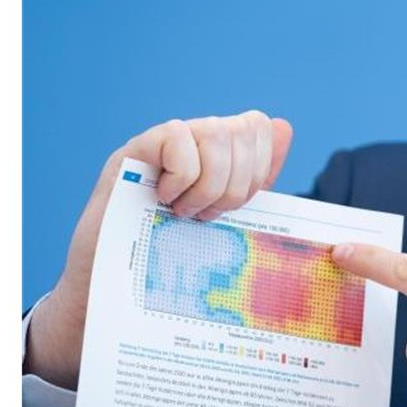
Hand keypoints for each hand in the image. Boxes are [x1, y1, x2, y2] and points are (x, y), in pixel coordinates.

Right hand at [24, 111, 293, 389]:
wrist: (122, 280)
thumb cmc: (175, 248)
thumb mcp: (227, 215)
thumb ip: (257, 176)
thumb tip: (283, 126)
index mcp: (220, 151)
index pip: (258, 126)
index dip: (259, 167)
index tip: (237, 206)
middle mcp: (195, 136)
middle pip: (244, 129)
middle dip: (237, 184)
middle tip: (208, 215)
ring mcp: (165, 139)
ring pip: (216, 131)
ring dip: (209, 184)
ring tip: (187, 212)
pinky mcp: (137, 147)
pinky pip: (178, 136)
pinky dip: (181, 177)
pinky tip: (164, 199)